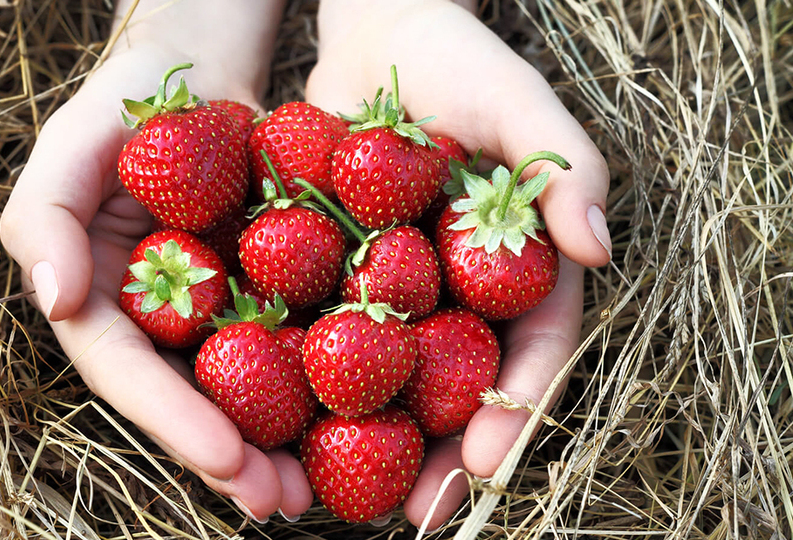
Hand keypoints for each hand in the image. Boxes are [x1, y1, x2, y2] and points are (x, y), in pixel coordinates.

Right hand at [0, 0, 312, 522]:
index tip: (225, 458)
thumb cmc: (128, 103)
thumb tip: (53, 299)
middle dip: (235, 457)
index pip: (128, 374)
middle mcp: (162, 321)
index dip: (171, 421)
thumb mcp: (71, 146)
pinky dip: (330, 380)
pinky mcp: (275, 287)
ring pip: (251, 387)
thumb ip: (44, 217)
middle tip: (282, 504)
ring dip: (285, 442)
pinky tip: (368, 415)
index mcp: (105, 301)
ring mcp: (221, 309)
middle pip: (194, 400)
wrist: (203, 72)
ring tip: (325, 489)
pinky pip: (302, 337)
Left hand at [307, 0, 610, 528]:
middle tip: (416, 512)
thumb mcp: (519, 103)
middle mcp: (459, 290)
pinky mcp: (337, 271)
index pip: (529, 351)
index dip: (513, 412)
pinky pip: (324, 334)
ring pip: (391, 378)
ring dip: (372, 440)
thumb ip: (563, 167)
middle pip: (459, 385)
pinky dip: (310, 381)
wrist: (375, 30)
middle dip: (443, 452)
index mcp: (517, 267)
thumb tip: (600, 245)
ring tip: (343, 496)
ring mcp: (399, 287)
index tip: (486, 466)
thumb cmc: (460, 60)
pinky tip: (280, 424)